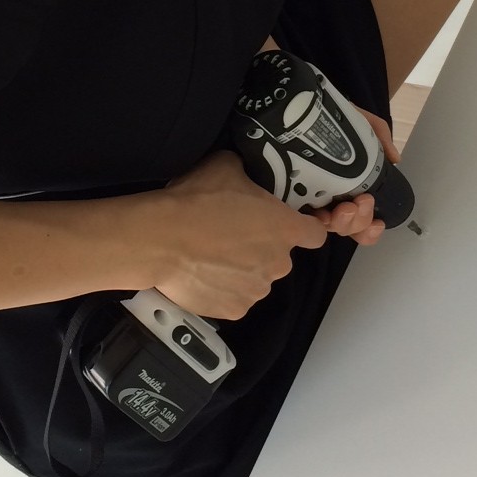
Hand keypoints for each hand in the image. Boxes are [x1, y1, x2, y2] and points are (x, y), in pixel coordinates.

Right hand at [150, 150, 327, 320]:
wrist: (161, 240)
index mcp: (285, 228)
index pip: (315, 233)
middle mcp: (278, 262)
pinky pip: (235, 297)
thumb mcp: (226, 167)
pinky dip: (223, 288)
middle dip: (261, 247)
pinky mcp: (234, 309)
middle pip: (279, 256)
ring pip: (256, 278)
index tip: (287, 224)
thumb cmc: (195, 203)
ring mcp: (257, 289)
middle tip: (232, 233)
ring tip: (212, 254)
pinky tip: (203, 272)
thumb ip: (247, 173)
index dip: (303, 227)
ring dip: (241, 269)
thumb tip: (242, 172)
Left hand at [306, 106, 400, 247]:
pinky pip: (299, 218)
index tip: (378, 222)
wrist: (296, 105)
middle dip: (359, 222)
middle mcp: (327, 197)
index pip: (359, 221)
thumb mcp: (358, 121)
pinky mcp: (285, 195)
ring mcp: (305, 198)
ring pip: (326, 227)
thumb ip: (379, 135)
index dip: (370, 229)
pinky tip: (320, 214)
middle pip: (346, 228)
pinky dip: (312, 221)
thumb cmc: (326, 116)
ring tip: (344, 208)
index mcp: (346, 188)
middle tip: (360, 203)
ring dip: (342, 223)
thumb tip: (395, 159)